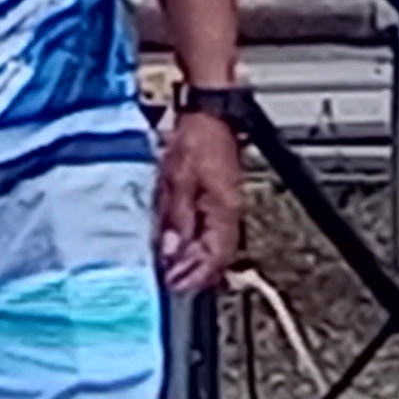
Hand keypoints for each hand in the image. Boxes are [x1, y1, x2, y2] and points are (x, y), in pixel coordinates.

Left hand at [157, 105, 244, 292]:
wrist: (208, 113)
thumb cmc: (199, 138)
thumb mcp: (178, 180)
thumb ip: (176, 218)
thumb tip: (172, 250)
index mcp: (225, 211)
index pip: (216, 258)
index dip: (195, 276)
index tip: (174, 285)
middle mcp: (229, 212)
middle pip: (216, 256)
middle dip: (193, 272)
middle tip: (169, 281)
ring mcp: (223, 205)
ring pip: (212, 245)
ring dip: (192, 258)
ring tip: (170, 267)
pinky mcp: (215, 197)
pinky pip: (207, 228)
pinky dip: (192, 241)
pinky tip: (176, 242)